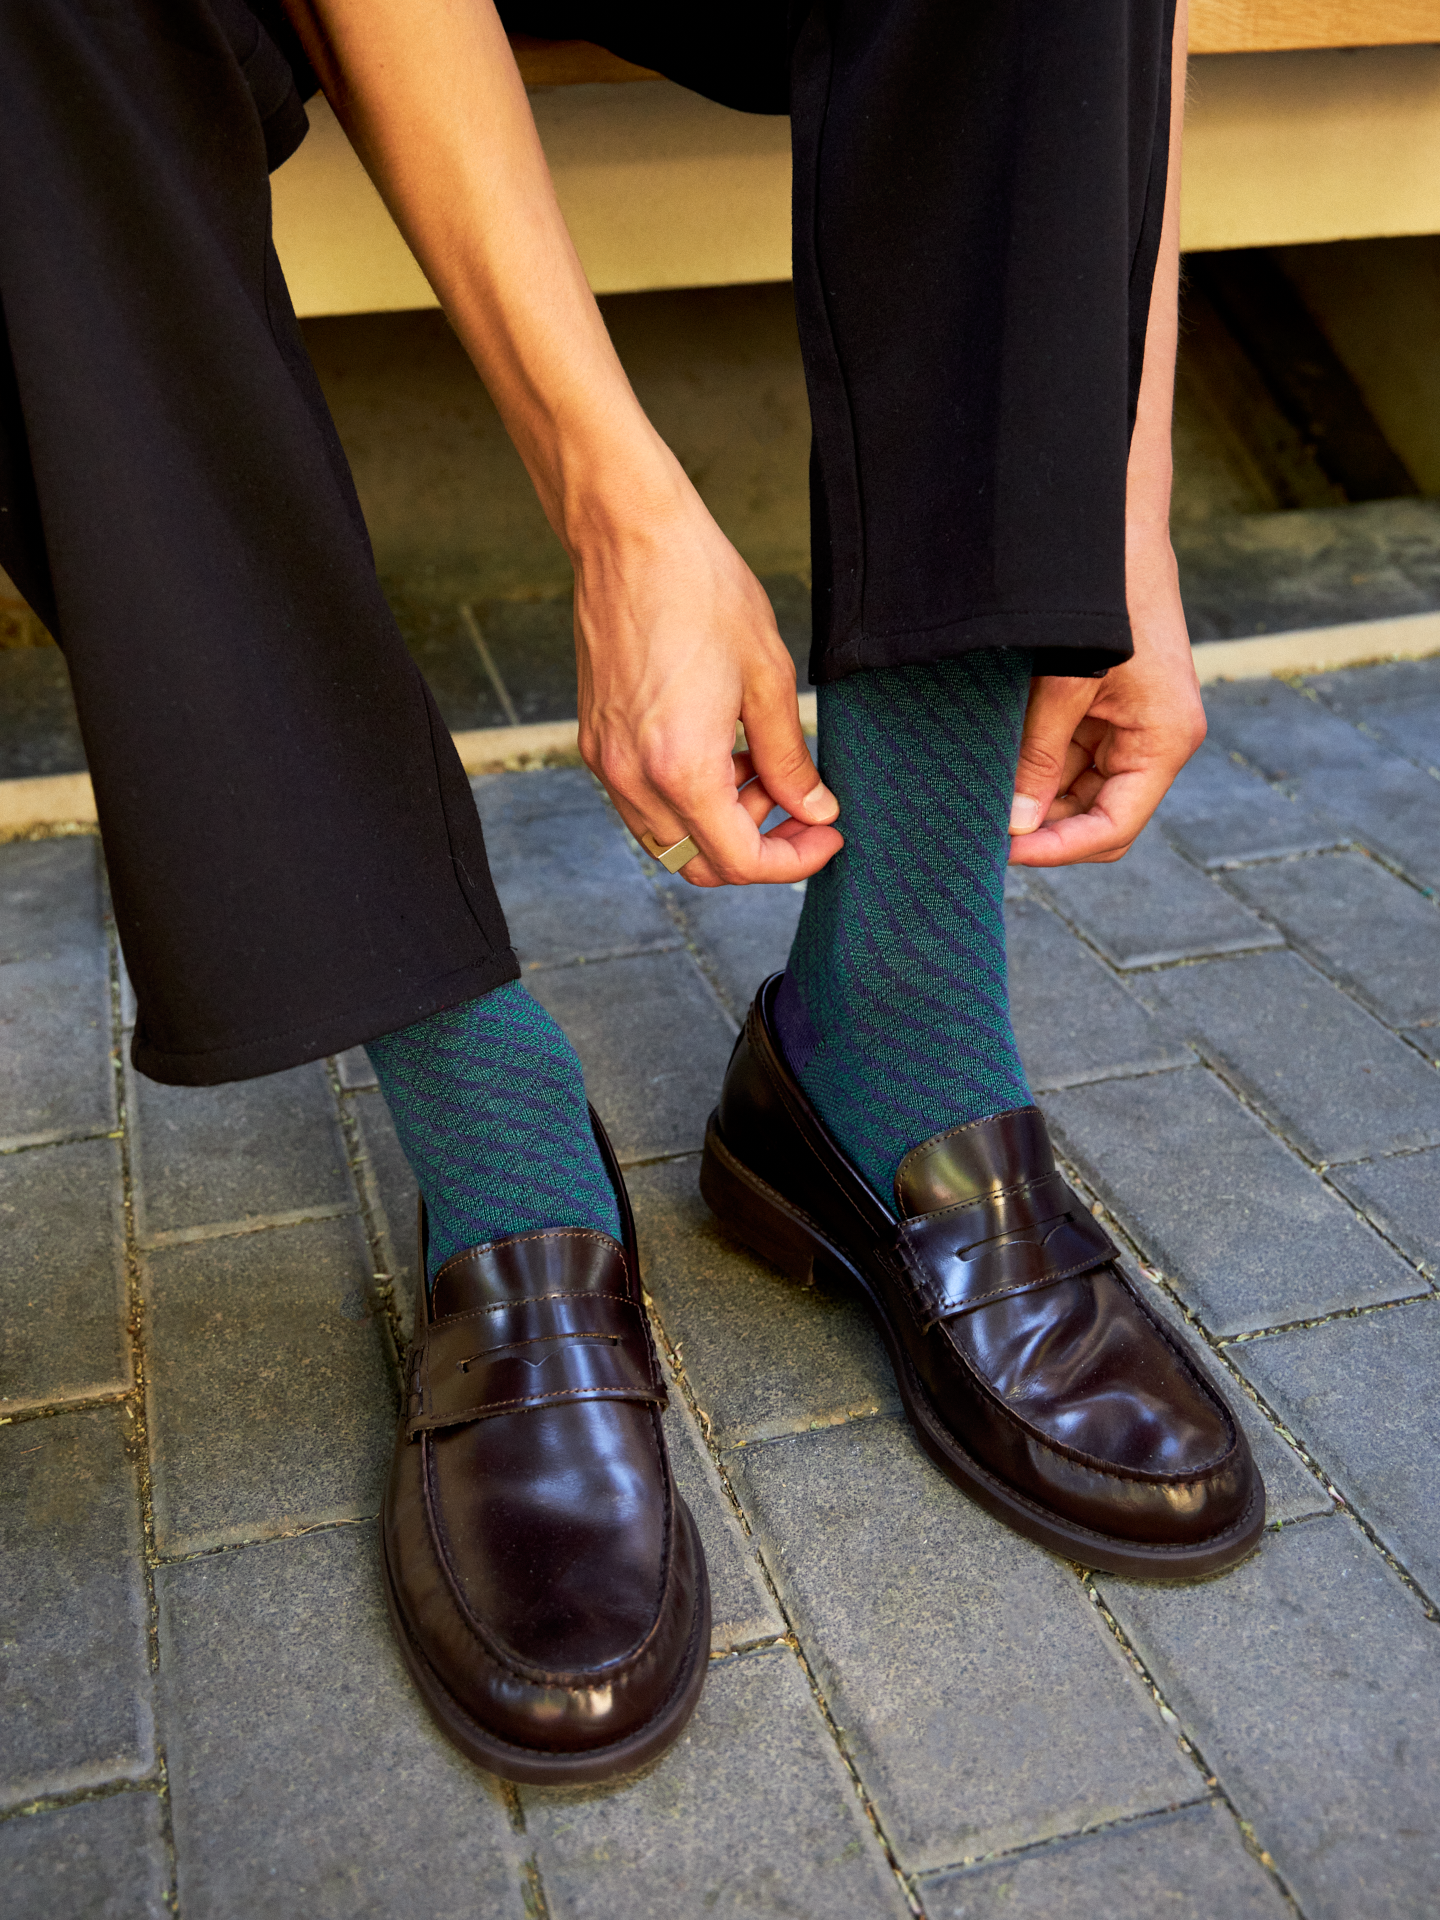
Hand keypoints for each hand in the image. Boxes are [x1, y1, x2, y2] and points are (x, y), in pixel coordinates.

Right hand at [572, 459, 842, 887]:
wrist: (629, 537)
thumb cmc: (700, 590)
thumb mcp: (769, 677)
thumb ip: (790, 758)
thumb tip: (813, 807)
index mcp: (681, 767)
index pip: (740, 860)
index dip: (794, 859)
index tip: (826, 833)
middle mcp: (633, 777)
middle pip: (699, 864)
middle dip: (757, 848)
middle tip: (800, 808)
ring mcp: (606, 761)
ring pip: (668, 839)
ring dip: (720, 825)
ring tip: (759, 769)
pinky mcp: (595, 740)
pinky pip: (643, 802)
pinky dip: (687, 800)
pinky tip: (721, 752)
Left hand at [1007, 538, 1204, 865]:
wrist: (1114, 531)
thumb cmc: (1104, 600)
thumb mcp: (1065, 684)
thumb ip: (1040, 756)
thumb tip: (1016, 823)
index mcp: (1164, 741)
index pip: (1113, 828)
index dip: (1058, 849)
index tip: (1005, 852)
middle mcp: (1154, 742)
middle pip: (1096, 817)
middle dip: (1043, 827)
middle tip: (982, 829)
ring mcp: (1130, 728)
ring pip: (1077, 790)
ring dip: (1033, 797)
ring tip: (981, 794)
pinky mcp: (1106, 711)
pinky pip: (1068, 757)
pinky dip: (1033, 766)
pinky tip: (994, 765)